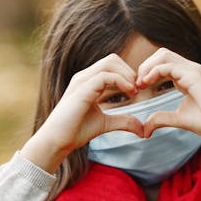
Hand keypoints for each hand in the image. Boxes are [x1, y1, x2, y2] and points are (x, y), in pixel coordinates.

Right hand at [21, 54, 142, 172]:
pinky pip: (105, 76)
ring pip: (110, 63)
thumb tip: (143, 130)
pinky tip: (129, 93)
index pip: (112, 65)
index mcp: (89, 81)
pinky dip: (120, 81)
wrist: (57, 140)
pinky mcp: (82, 89)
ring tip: (134, 91)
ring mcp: (82, 81)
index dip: (128, 74)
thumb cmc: (76, 131)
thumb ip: (123, 121)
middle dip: (129, 72)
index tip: (137, 91)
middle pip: (112, 59)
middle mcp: (84, 77)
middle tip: (138, 90)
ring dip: (127, 75)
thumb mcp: (106, 124)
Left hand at [136, 48, 200, 162]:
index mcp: (187, 76)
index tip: (138, 87)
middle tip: (136, 83)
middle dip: (145, 65)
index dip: (148, 71)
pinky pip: (168, 66)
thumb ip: (161, 118)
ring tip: (140, 82)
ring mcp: (193, 70)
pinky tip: (146, 83)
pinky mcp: (194, 75)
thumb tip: (145, 128)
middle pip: (162, 53)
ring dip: (147, 67)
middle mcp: (190, 69)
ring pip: (164, 55)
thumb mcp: (178, 119)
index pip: (163, 62)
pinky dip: (154, 72)